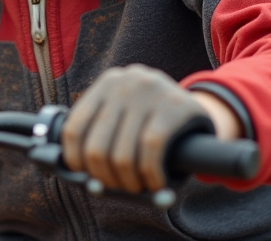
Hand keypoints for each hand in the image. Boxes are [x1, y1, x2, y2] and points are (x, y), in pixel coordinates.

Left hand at [61, 65, 212, 192]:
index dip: (75, 160)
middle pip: (97, 146)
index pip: (74, 128)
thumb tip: (87, 182)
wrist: (196, 109)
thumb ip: (103, 139)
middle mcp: (124, 82)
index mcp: (106, 84)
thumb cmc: (151, 121)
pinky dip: (151, 175)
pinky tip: (156, 183)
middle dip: (104, 177)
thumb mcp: (125, 117)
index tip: (86, 176)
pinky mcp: (174, 105)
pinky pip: (151, 150)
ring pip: (123, 154)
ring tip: (137, 187)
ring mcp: (149, 91)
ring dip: (128, 182)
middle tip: (117, 188)